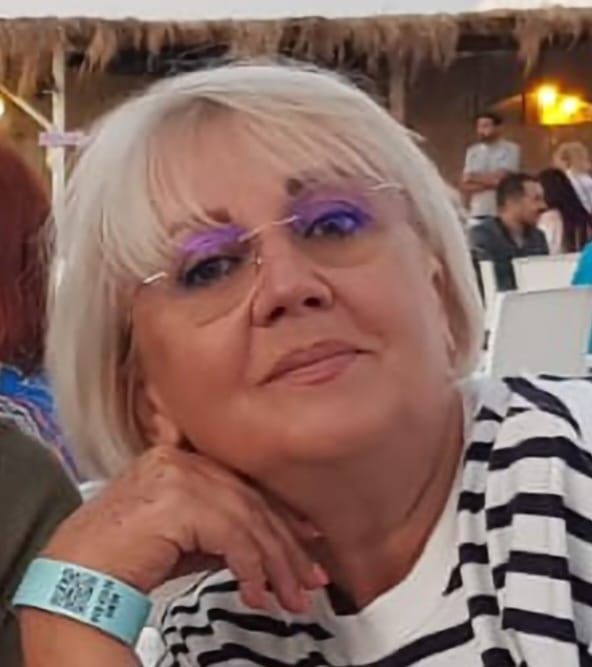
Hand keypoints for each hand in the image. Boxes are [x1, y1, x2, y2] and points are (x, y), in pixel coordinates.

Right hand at [42, 447, 327, 612]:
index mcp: (183, 458)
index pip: (243, 485)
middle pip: (251, 502)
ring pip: (248, 520)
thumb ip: (220, 532)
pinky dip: (251, 570)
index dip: (281, 514)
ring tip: (291, 598)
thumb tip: (264, 551)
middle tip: (310, 578)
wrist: (76, 572)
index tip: (307, 539)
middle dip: (287, 546)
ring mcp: (180, 476)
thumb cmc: (123, 556)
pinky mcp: (180, 501)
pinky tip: (255, 594)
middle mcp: (183, 460)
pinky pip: (233, 537)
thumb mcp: (183, 539)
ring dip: (276, 565)